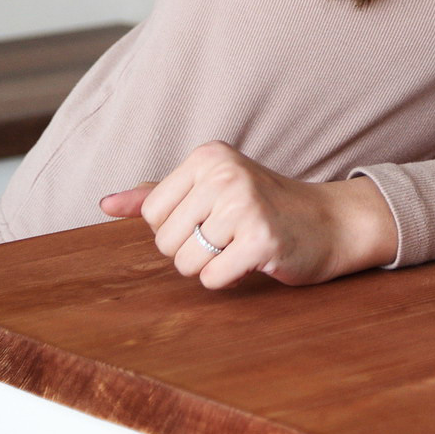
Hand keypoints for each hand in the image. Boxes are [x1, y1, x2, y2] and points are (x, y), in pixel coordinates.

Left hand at [98, 141, 398, 288]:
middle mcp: (224, 173)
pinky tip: (252, 259)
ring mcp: (244, 204)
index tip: (210, 218)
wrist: (329, 221)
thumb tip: (105, 204)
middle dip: (192, 250)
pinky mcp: (261, 238)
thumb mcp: (210, 188)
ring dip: (210, 266)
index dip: (176, 227)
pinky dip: (228, 278)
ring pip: (186, 263)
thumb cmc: (262, 206)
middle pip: (165, 241)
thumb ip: (157, 195)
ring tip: (239, 245)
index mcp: (208, 155)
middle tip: (229, 235)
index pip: (151, 213)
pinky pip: (213, 278)